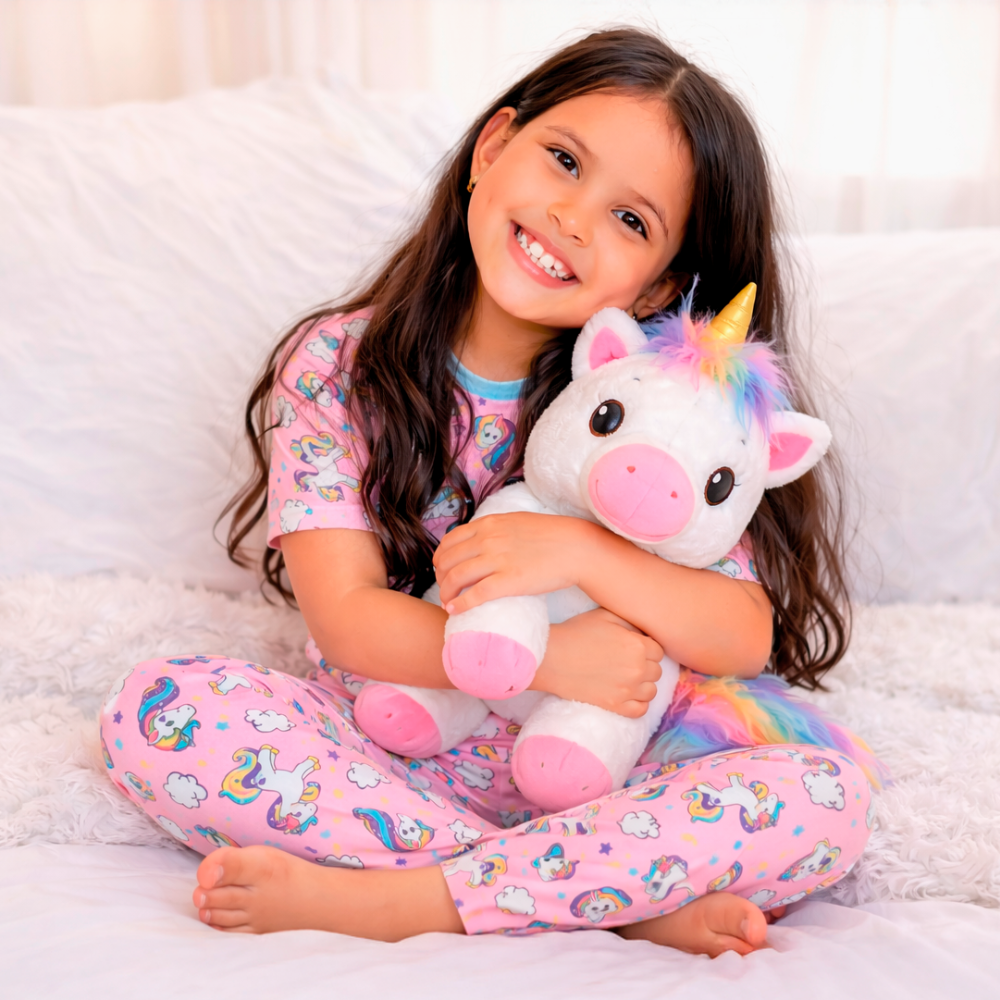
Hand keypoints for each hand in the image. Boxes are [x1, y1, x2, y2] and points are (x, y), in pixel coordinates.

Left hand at [434, 512, 603, 613]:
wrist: (576, 548)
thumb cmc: (551, 535)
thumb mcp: (516, 521)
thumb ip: (495, 528)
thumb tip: (480, 539)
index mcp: (489, 524)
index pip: (449, 541)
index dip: (441, 558)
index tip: (443, 569)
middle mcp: (488, 539)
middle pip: (447, 560)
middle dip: (440, 577)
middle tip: (445, 589)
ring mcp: (497, 560)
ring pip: (455, 578)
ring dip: (446, 593)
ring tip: (447, 602)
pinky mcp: (508, 581)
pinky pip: (474, 594)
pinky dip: (459, 604)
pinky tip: (454, 610)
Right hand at [531, 608, 663, 717]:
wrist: (551, 658)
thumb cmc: (576, 633)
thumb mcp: (605, 615)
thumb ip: (631, 621)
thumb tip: (643, 631)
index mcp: (637, 646)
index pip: (658, 650)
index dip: (646, 648)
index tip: (634, 648)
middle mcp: (637, 669)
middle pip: (657, 671)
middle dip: (645, 665)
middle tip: (626, 661)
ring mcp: (627, 690)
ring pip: (652, 691)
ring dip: (643, 684)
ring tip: (626, 678)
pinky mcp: (615, 706)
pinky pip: (640, 710)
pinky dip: (638, 703)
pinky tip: (626, 693)